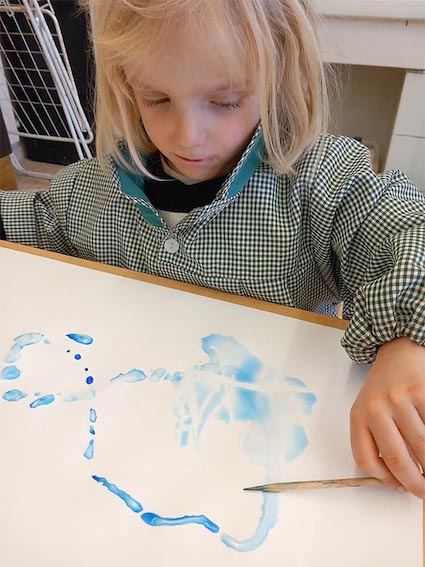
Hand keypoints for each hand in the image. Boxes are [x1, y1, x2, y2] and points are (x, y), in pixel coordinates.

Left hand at [350, 337, 424, 498]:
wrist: (399, 353)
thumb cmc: (385, 390)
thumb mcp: (369, 410)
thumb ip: (375, 441)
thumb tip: (396, 480)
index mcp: (358, 415)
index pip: (365, 457)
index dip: (384, 480)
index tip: (400, 488)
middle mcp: (376, 406)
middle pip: (396, 457)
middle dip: (415, 482)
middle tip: (424, 492)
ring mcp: (400, 399)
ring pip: (421, 446)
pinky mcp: (422, 391)